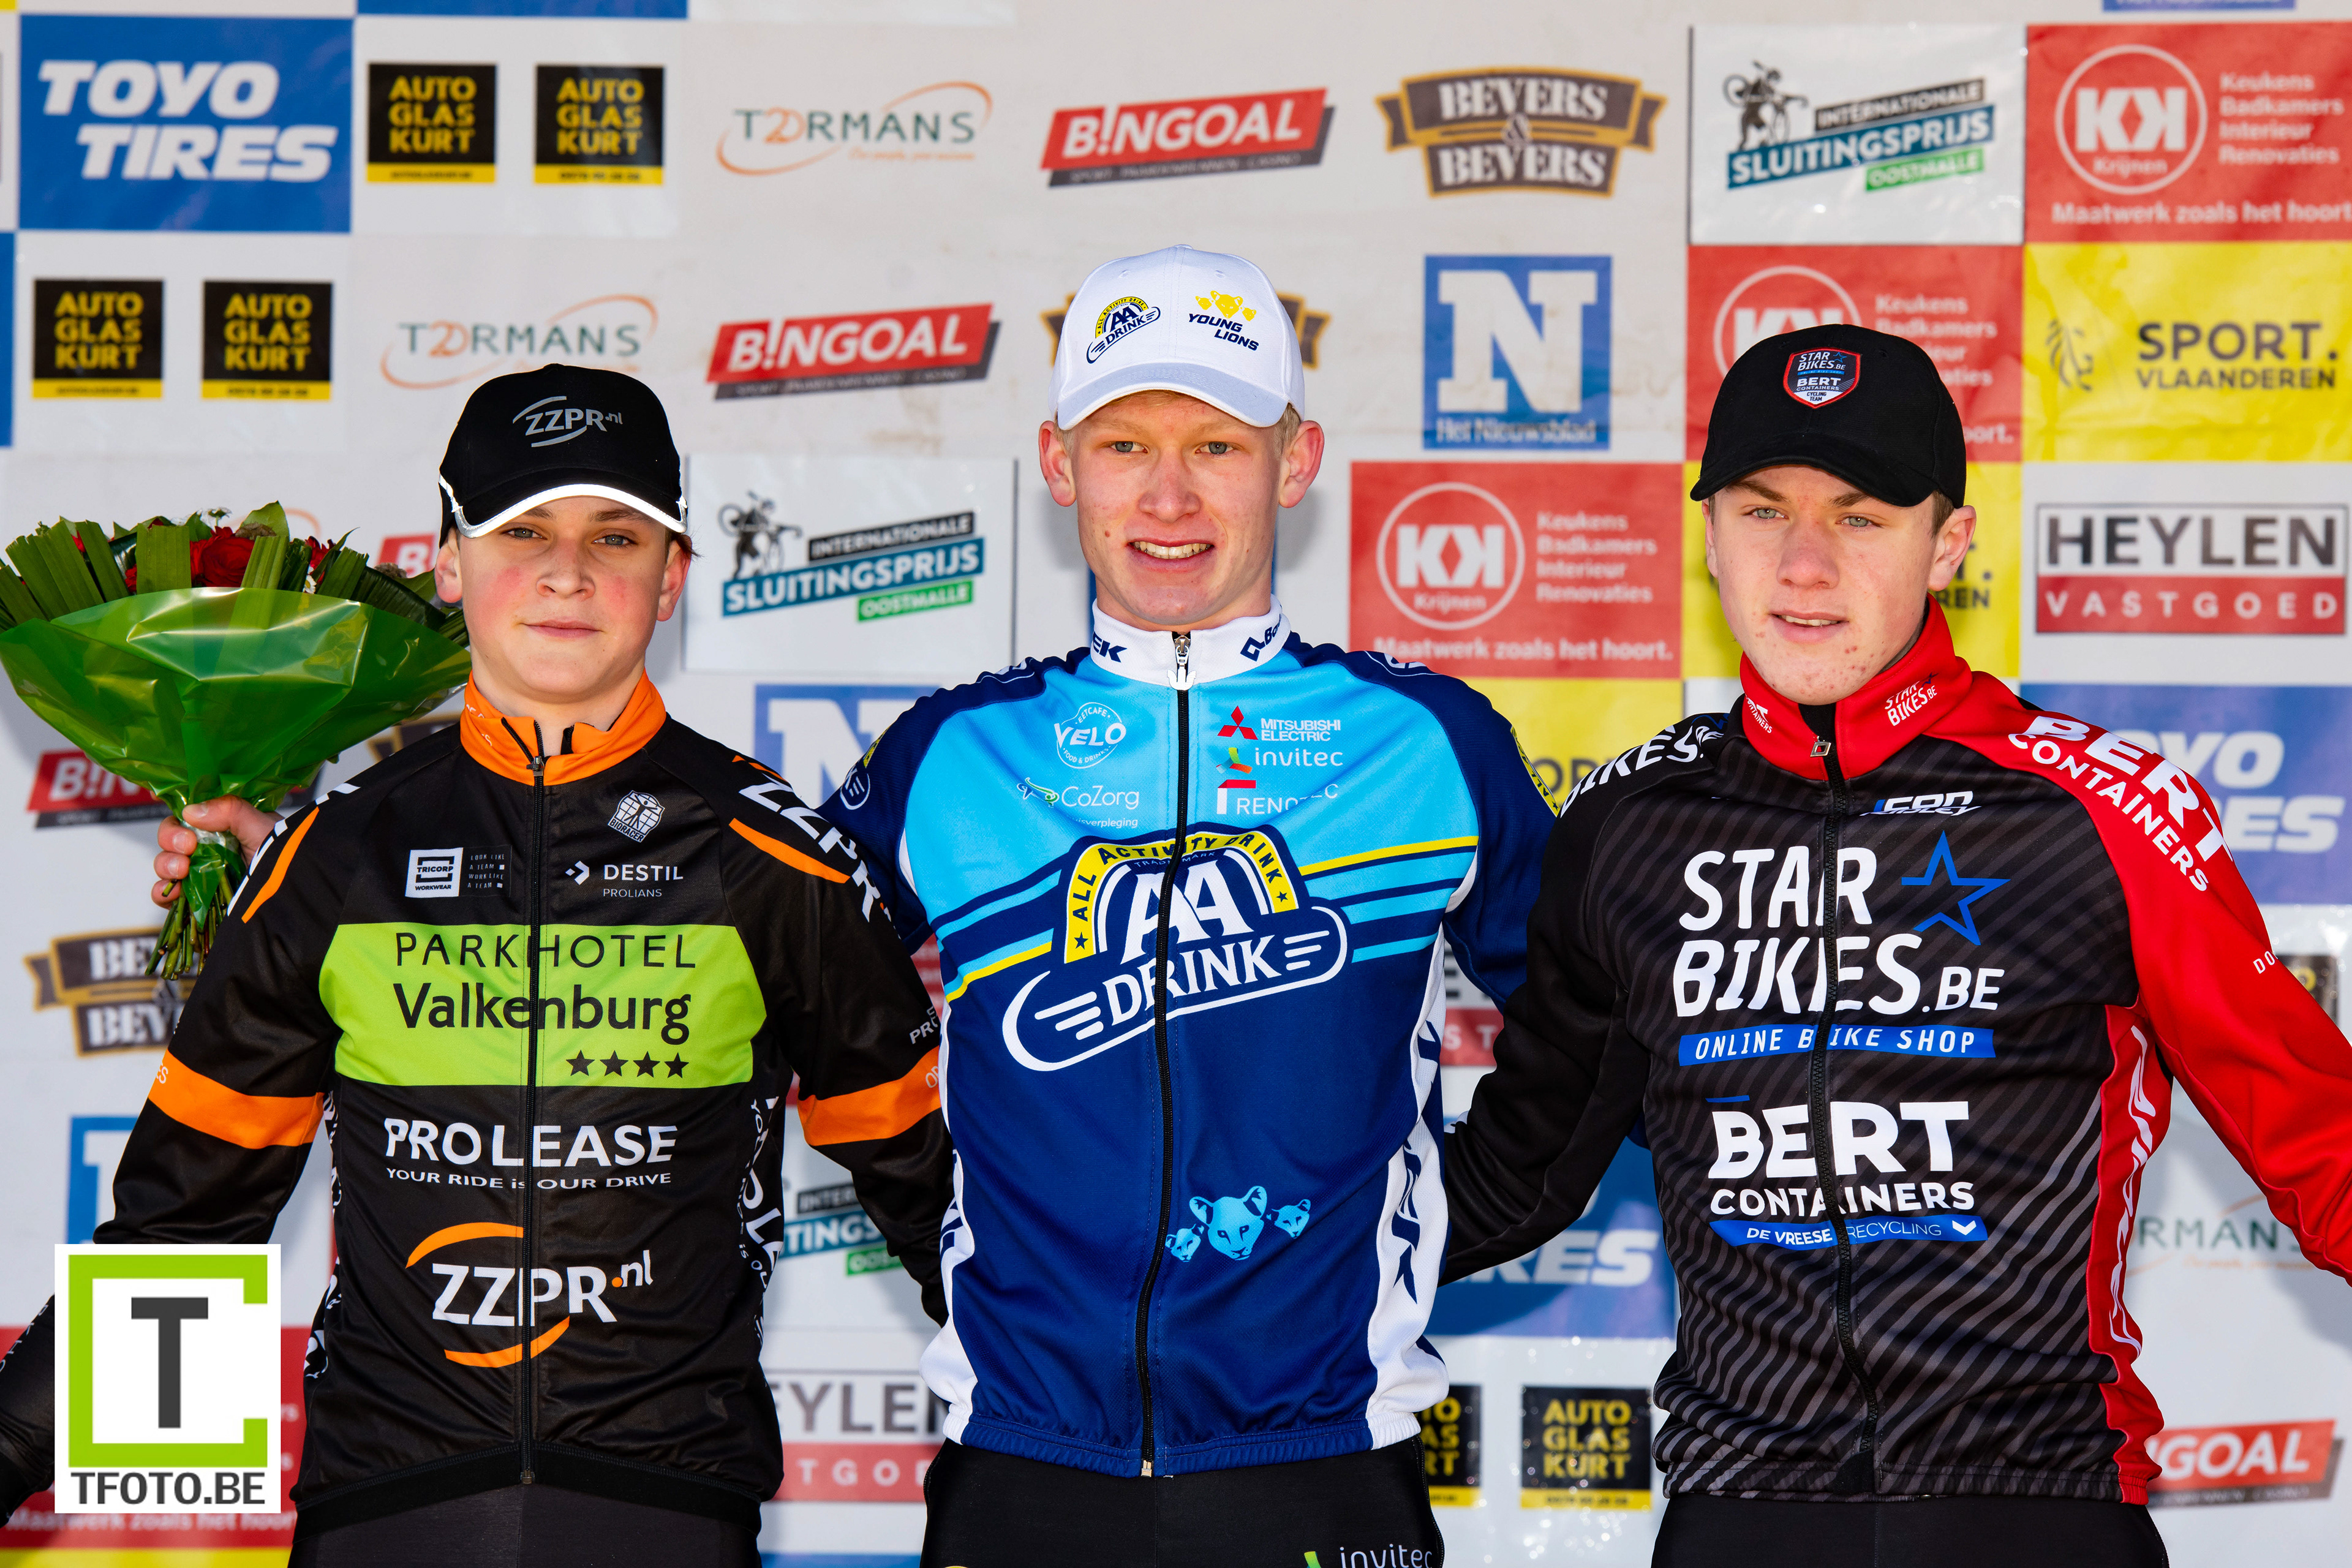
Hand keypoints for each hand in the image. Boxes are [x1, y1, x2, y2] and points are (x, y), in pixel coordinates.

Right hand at [152, 799, 280, 908]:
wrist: (292, 898)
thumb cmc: (285, 859)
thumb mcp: (263, 827)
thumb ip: (231, 811)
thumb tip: (190, 812)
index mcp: (227, 826)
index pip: (192, 813)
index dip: (178, 813)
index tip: (174, 813)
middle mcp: (212, 848)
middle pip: (173, 836)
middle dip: (171, 839)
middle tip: (187, 846)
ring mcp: (204, 874)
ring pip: (166, 864)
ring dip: (166, 864)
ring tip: (181, 870)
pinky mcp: (198, 900)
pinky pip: (167, 895)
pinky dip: (162, 893)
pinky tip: (173, 892)